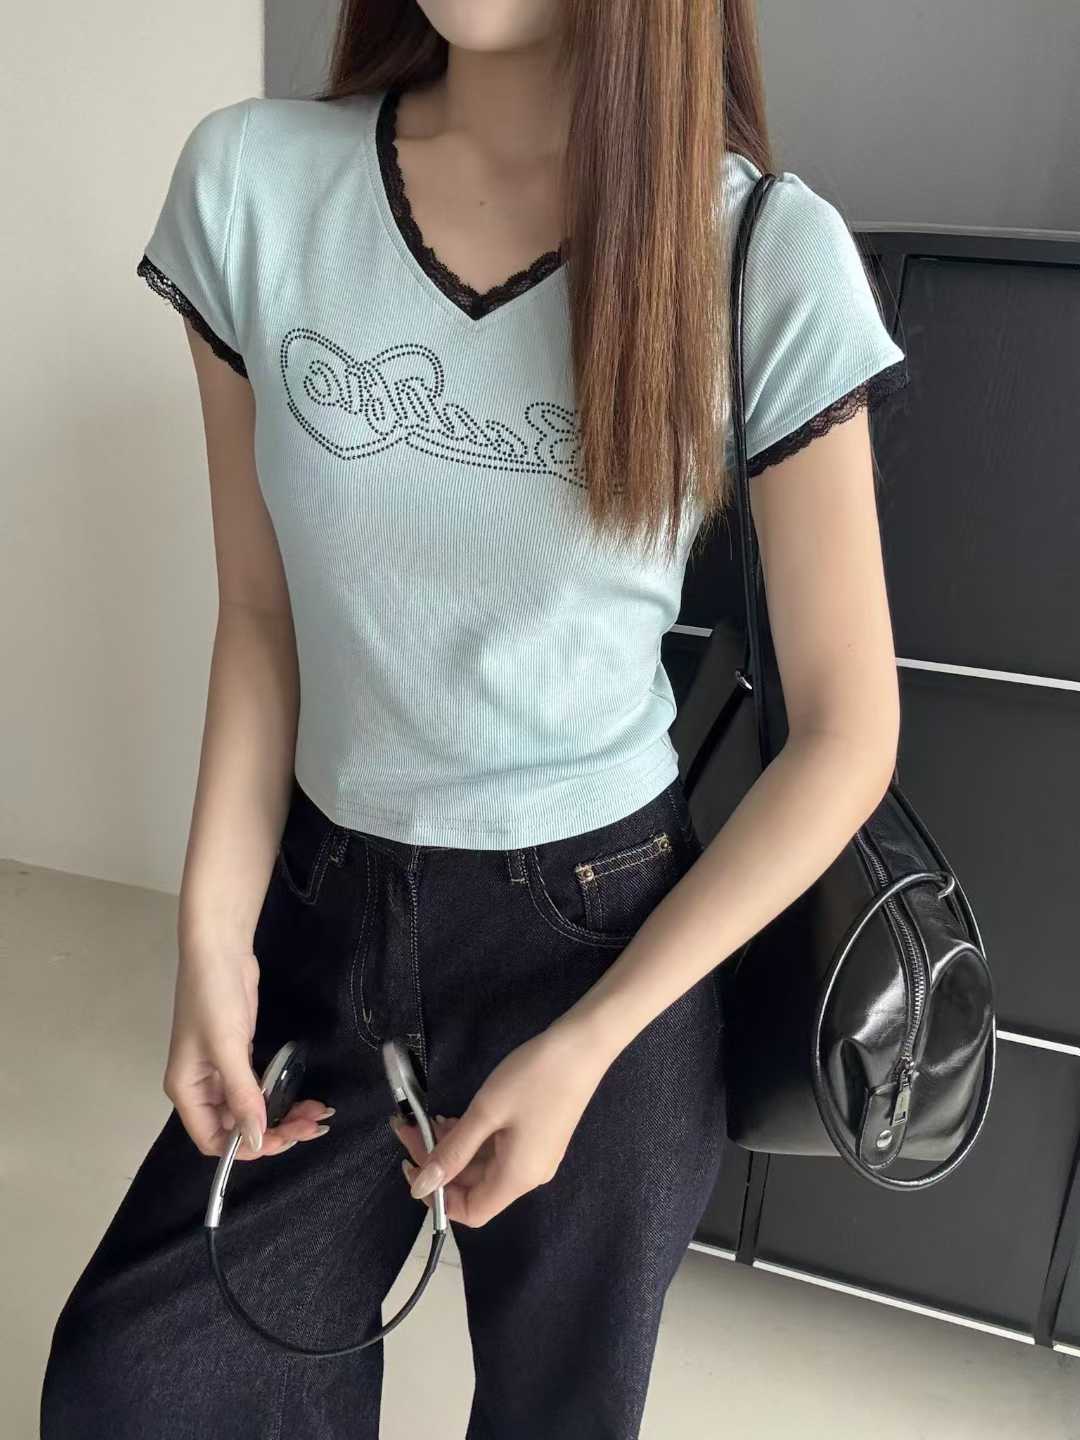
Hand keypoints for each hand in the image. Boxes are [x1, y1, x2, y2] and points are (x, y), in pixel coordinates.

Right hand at [165, 943, 333, 1159]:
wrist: (220, 950)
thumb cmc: (213, 998)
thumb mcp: (227, 1048)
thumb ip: (242, 1095)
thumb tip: (255, 1139)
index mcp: (187, 1091)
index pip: (213, 1140)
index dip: (246, 1147)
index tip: (283, 1139)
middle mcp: (202, 1087)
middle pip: (236, 1126)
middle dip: (273, 1130)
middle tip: (312, 1125)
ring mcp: (222, 1070)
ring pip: (252, 1108)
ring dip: (282, 1115)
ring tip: (317, 1114)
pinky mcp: (240, 1055)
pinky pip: (260, 1087)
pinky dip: (280, 1095)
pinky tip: (304, 1098)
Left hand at [390, 1027, 606, 1226]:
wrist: (582, 1046)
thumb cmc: (533, 1078)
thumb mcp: (485, 1112)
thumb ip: (452, 1151)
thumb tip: (419, 1189)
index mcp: (517, 1178)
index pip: (472, 1212)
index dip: (439, 1199)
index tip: (413, 1166)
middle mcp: (528, 1175)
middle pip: (475, 1187)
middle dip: (439, 1163)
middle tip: (409, 1129)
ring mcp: (535, 1156)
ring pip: (483, 1165)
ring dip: (453, 1147)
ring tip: (426, 1120)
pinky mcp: (538, 1137)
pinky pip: (497, 1150)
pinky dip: (473, 1139)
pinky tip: (455, 1118)